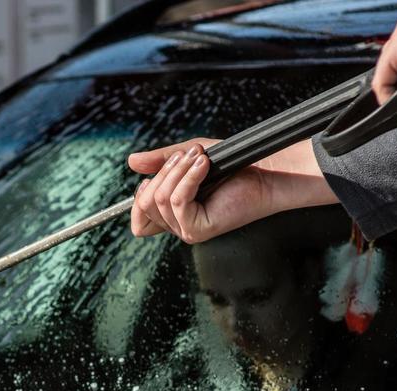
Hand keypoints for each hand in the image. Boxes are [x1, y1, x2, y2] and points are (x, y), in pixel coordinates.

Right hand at [127, 137, 336, 243]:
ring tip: (200, 157)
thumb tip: (131, 161)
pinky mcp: (198, 229)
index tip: (152, 176)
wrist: (265, 173)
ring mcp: (187, 230)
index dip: (139, 197)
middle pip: (144, 205)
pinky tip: (203, 165)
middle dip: (162, 173)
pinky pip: (177, 202)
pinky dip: (189, 178)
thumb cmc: (232, 166)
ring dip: (178, 172)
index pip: (139, 219)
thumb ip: (159, 161)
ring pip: (159, 201)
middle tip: (188, 155)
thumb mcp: (187, 158)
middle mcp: (178, 225)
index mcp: (173, 214)